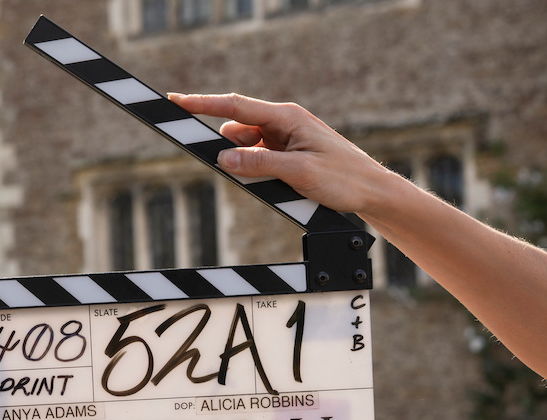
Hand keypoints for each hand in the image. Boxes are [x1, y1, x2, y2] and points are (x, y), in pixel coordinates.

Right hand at [169, 93, 400, 219]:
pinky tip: (278, 188)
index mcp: (286, 117)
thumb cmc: (343, 178)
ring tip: (275, 186)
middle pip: (236, 129)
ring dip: (246, 166)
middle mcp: (282, 123)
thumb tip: (221, 158)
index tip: (175, 100)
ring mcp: (283, 139)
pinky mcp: (285, 155)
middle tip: (244, 172)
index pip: (235, 106)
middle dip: (229, 150)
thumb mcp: (298, 173)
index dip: (202, 103)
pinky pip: (257, 160)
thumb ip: (258, 164)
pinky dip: (257, 173)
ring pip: (244, 148)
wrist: (371, 193)